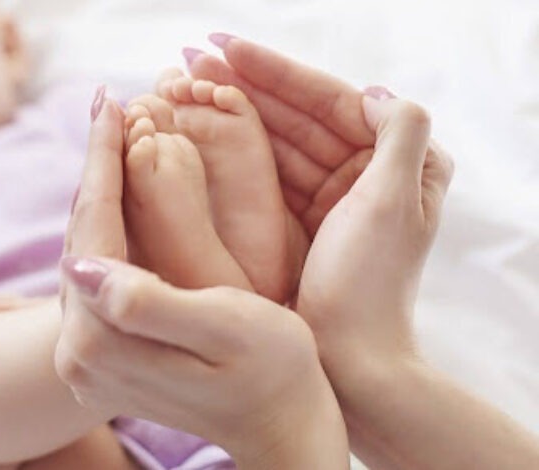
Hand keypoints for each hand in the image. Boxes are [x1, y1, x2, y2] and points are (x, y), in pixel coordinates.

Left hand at [55, 90, 349, 468]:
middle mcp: (81, 352)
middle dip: (96, 168)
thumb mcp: (221, 332)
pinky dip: (112, 224)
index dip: (102, 162)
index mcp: (104, 340)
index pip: (93, 230)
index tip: (110, 103)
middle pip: (83, 237)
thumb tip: (79, 267)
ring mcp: (89, 357)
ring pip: (89, 251)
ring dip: (102, 191)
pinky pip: (100, 272)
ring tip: (114, 134)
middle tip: (109, 106)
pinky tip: (124, 190)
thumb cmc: (273, 374)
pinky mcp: (106, 354)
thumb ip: (147, 304)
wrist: (282, 427)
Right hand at [186, 34, 452, 364]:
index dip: (279, 72)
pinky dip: (234, 153)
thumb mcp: (394, 202)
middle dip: (246, 86)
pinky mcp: (299, 224)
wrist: (348, 365)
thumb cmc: (369, 288)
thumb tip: (369, 90)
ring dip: (233, 112)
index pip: (333, 101)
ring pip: (277, 142)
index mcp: (399, 164)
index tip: (228, 48)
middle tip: (190, 61)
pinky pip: (265, 176)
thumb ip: (400, 133)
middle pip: (299, 117)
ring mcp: (329, 200)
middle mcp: (365, 176)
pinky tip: (199, 129)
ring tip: (184, 87)